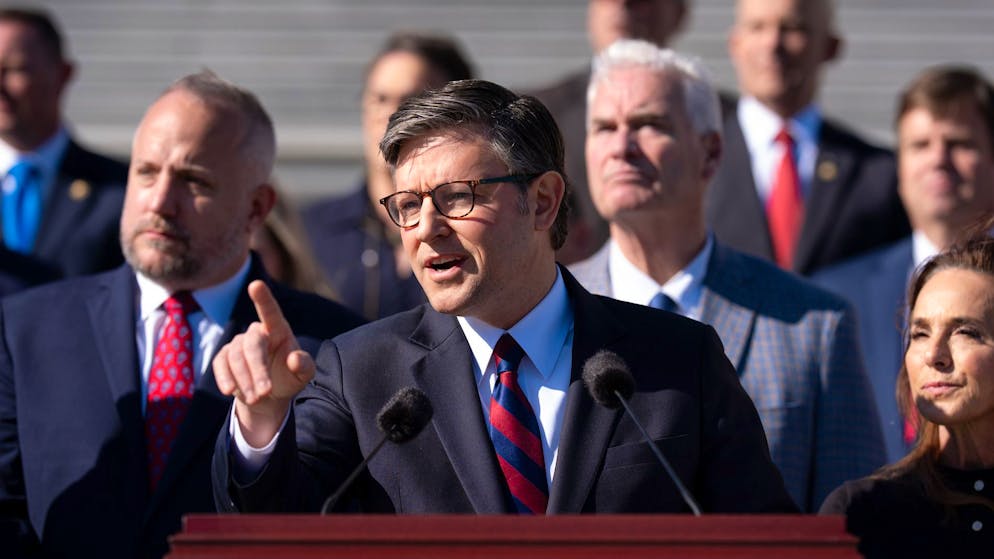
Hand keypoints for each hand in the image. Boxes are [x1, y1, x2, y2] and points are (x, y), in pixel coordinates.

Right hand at [214, 280, 314, 444]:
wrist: (269, 395)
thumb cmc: (289, 377)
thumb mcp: (303, 375)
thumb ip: (304, 365)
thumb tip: (295, 359)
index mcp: (279, 330)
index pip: (271, 312)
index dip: (263, 298)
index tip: (256, 284)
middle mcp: (257, 333)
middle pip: (252, 345)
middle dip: (257, 370)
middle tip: (264, 392)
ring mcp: (238, 343)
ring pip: (236, 357)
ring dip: (244, 379)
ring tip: (256, 398)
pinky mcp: (224, 357)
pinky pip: (220, 364)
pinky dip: (225, 378)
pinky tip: (231, 391)